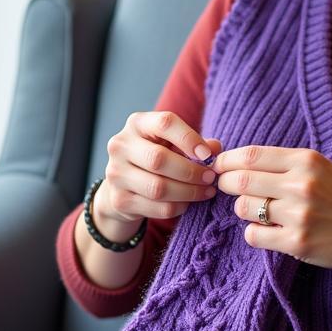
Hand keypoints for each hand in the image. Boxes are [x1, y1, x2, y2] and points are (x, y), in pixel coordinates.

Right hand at [96, 111, 222, 238]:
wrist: (123, 185)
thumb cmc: (156, 157)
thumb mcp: (173, 144)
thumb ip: (196, 143)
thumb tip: (216, 148)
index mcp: (137, 123)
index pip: (165, 123)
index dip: (189, 138)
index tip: (208, 155)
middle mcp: (121, 145)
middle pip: (159, 159)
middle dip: (191, 171)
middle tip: (211, 178)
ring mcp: (116, 174)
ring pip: (158, 187)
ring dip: (189, 192)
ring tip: (206, 191)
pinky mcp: (119, 200)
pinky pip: (157, 207)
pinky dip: (179, 207)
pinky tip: (189, 203)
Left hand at [212, 145, 331, 273]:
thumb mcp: (320, 167)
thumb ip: (284, 163)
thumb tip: (237, 162)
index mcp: (306, 160)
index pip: (250, 155)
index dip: (226, 161)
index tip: (219, 167)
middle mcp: (301, 184)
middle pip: (241, 180)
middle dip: (226, 184)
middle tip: (227, 188)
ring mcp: (299, 215)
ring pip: (244, 208)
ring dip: (244, 210)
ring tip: (257, 211)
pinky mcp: (298, 242)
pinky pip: (254, 235)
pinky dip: (254, 233)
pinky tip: (268, 231)